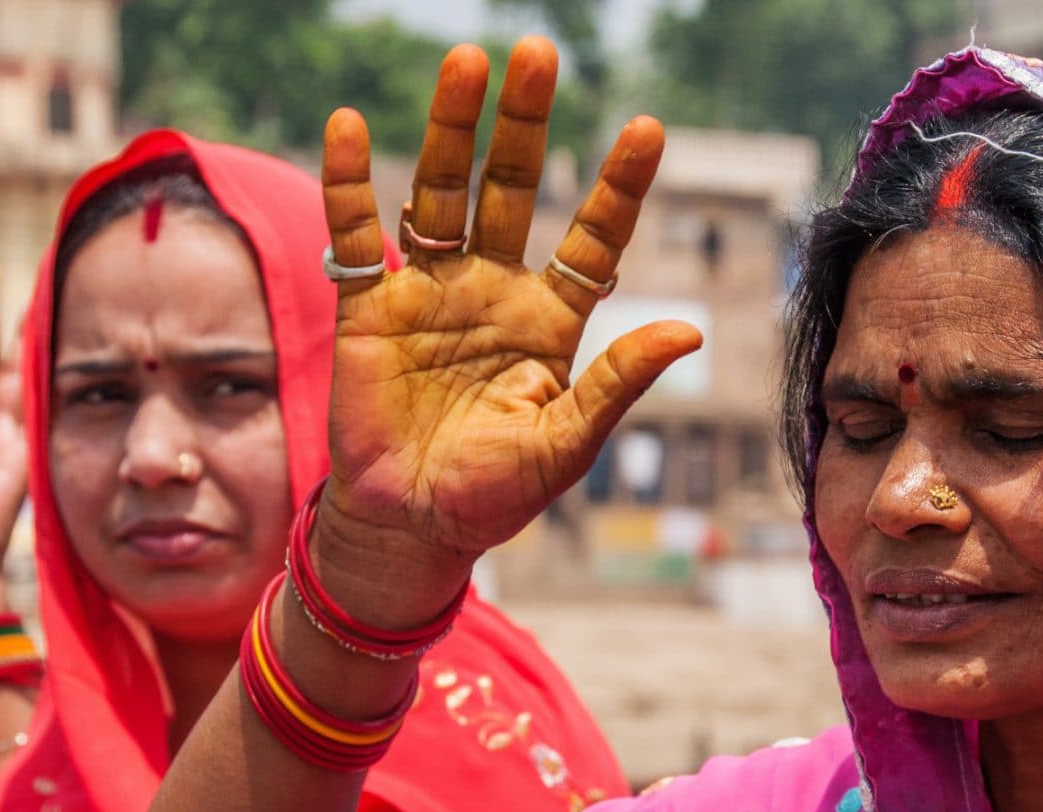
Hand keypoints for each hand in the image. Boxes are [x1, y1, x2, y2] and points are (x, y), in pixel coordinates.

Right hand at [315, 40, 700, 622]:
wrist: (413, 528)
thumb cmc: (496, 494)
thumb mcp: (567, 444)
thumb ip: (618, 383)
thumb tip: (689, 331)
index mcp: (550, 319)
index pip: (592, 237)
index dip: (617, 185)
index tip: (647, 129)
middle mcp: (492, 289)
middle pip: (511, 188)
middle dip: (524, 124)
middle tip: (539, 53)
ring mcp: (429, 291)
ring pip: (441, 191)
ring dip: (452, 129)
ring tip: (467, 62)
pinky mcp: (368, 307)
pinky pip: (357, 234)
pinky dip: (352, 183)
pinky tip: (353, 128)